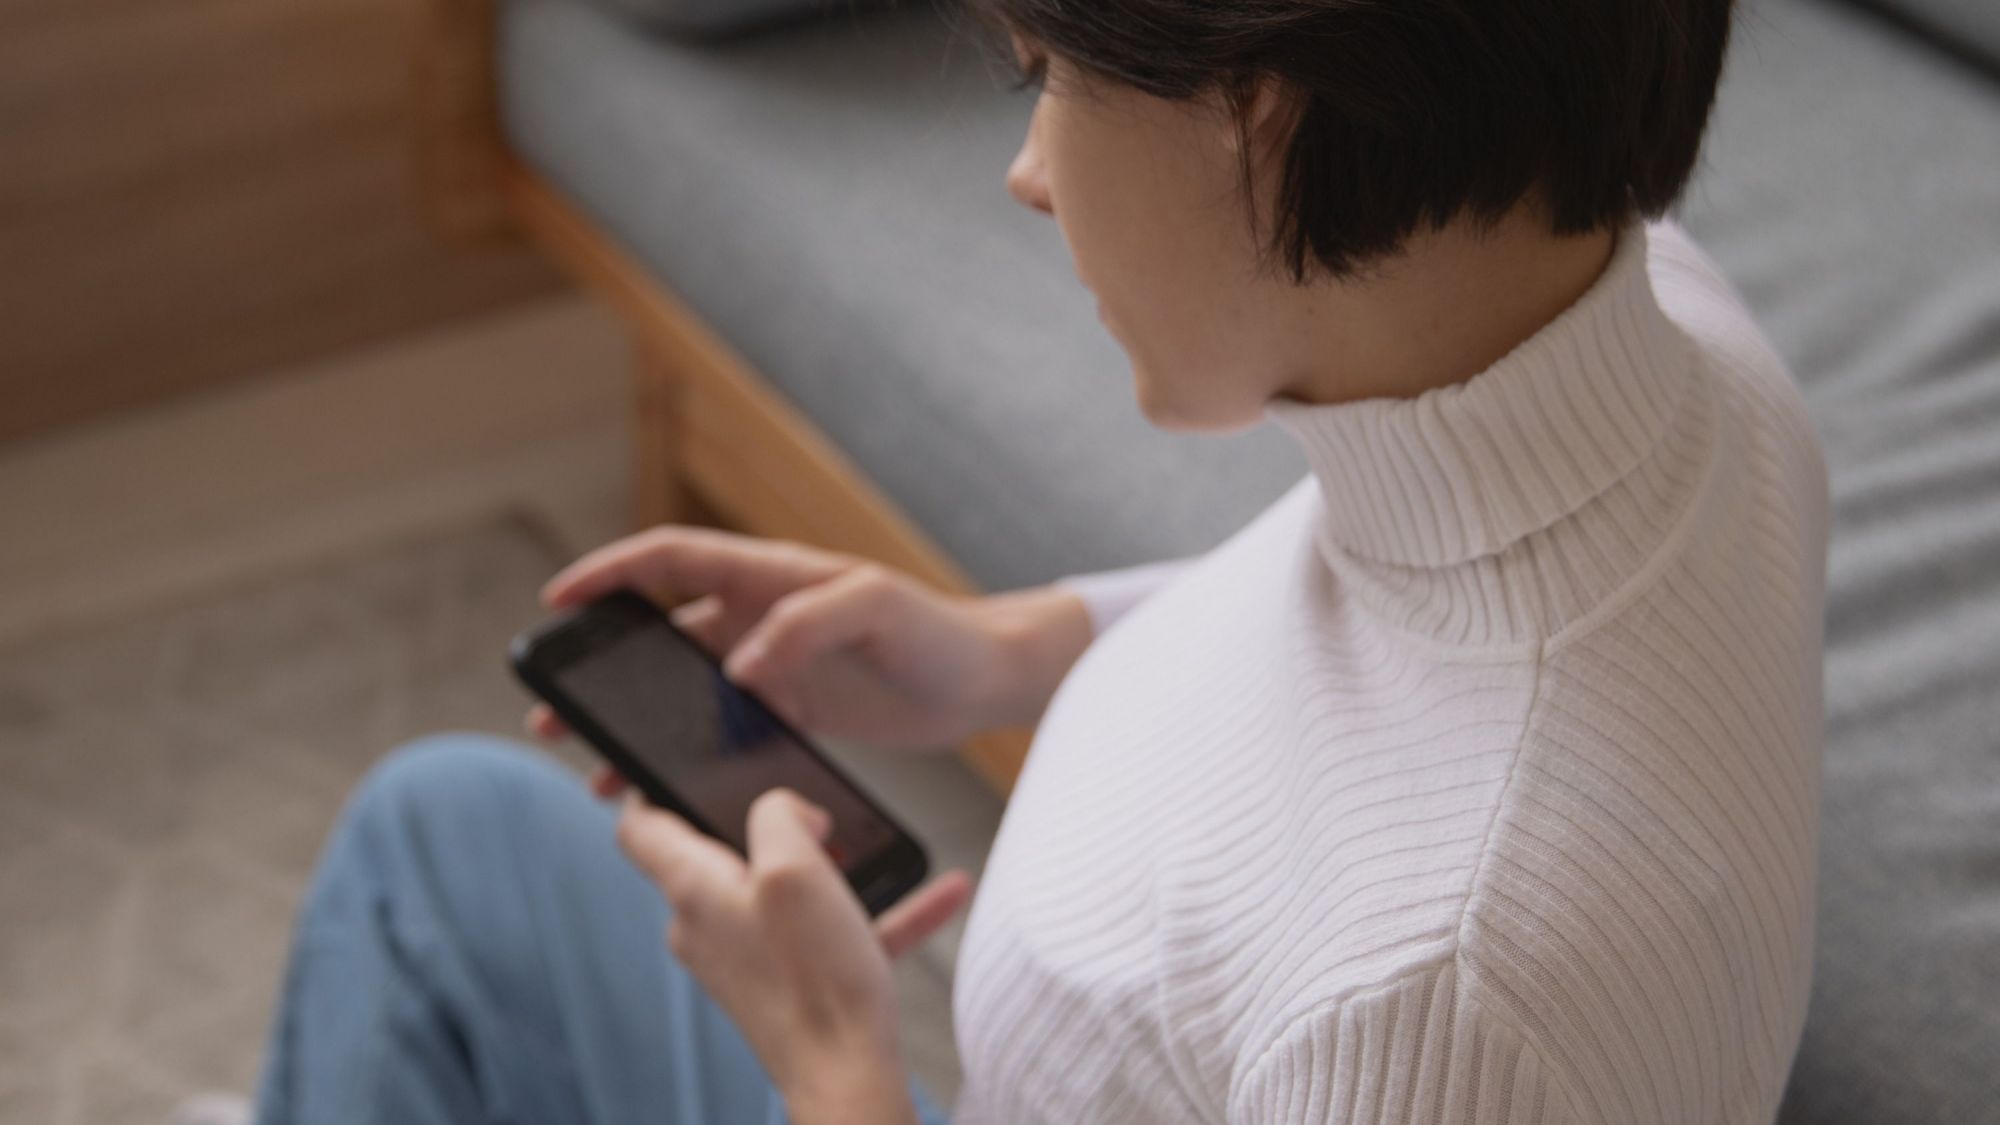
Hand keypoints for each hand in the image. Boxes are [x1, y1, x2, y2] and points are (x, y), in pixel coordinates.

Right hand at [530, 525, 1091, 748]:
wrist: (989, 678)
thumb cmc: (941, 632)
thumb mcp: (878, 611)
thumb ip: (806, 624)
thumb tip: (738, 664)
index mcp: (772, 575)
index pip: (671, 559)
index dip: (611, 574)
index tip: (558, 601)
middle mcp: (763, 614)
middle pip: (659, 632)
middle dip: (601, 665)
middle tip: (552, 708)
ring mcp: (774, 661)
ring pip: (683, 687)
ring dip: (635, 718)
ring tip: (590, 761)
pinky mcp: (794, 707)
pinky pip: (723, 726)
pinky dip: (686, 749)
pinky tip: (661, 783)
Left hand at [615, 786, 971, 1124]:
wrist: (848, 1079)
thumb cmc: (815, 981)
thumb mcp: (794, 868)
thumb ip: (777, 814)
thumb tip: (787, 810)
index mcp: (693, 889)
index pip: (640, 827)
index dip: (653, 786)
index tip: (686, 765)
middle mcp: (706, 925)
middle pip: (718, 854)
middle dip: (771, 827)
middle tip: (816, 812)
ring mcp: (743, 958)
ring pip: (785, 893)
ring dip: (837, 870)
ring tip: (882, 853)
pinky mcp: (783, 984)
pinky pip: (829, 934)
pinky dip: (875, 912)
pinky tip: (939, 893)